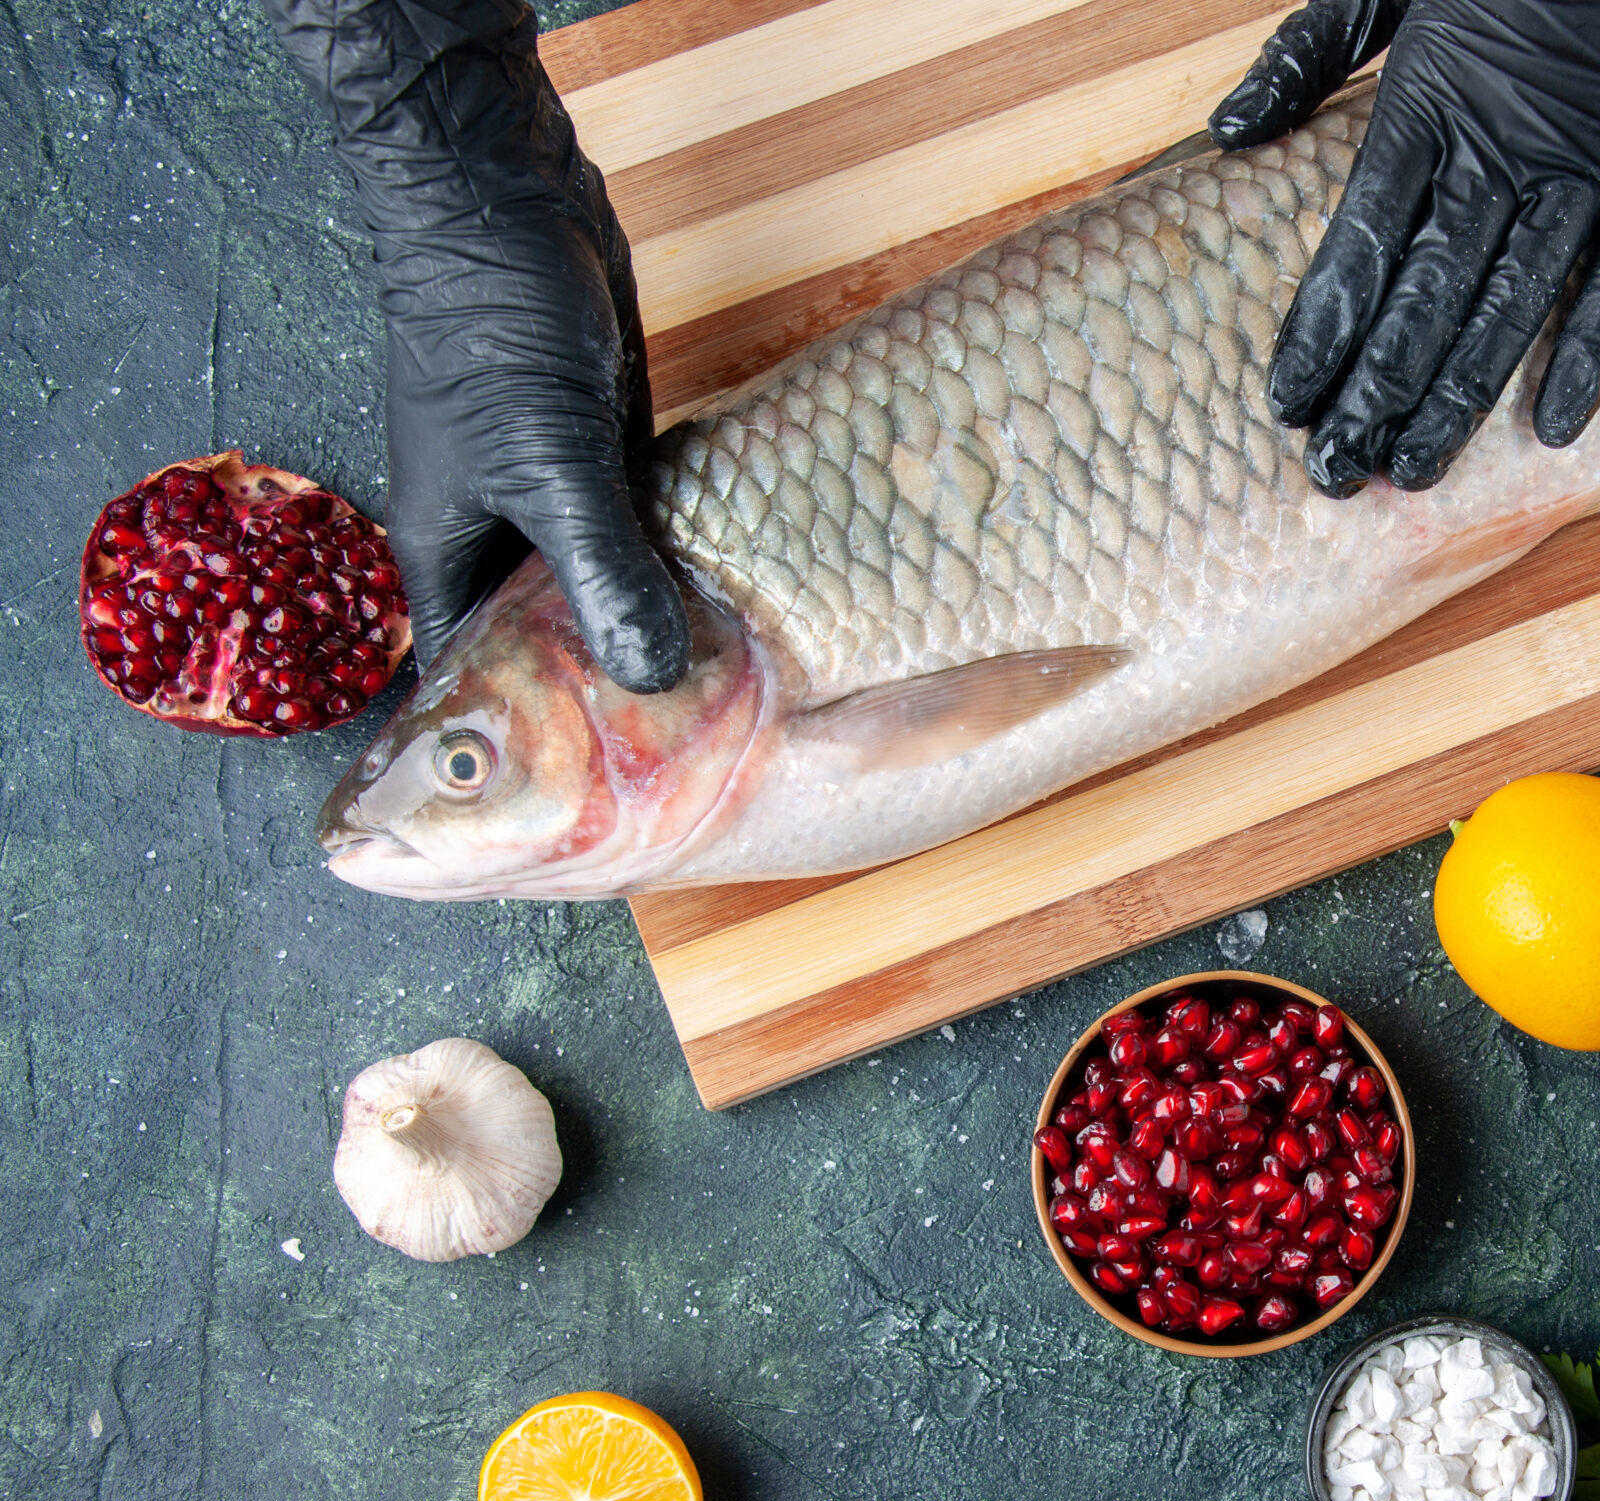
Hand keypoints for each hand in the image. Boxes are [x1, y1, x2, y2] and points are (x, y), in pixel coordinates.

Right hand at [266, 0, 688, 692]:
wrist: (502, 197)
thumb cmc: (488, 327)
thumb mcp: (545, 465)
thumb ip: (599, 570)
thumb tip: (651, 674)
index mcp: (448, 556)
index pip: (471, 682)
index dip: (524, 742)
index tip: (598, 795)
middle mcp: (494, 535)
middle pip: (550, 643)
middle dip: (609, 690)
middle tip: (693, 753)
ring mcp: (549, 490)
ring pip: (604, 584)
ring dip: (657, 621)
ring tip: (735, 692)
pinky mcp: (600, 447)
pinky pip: (644, 527)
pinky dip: (683, 558)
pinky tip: (743, 595)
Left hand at [1211, 0, 1599, 496]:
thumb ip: (1310, 52)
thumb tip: (1227, 131)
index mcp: (1424, 103)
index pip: (1359, 244)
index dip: (1323, 331)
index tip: (1291, 404)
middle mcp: (1498, 150)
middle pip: (1425, 297)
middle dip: (1376, 392)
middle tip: (1338, 472)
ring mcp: (1584, 170)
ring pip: (1511, 307)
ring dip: (1461, 399)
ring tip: (1415, 472)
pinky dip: (1592, 358)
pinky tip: (1556, 431)